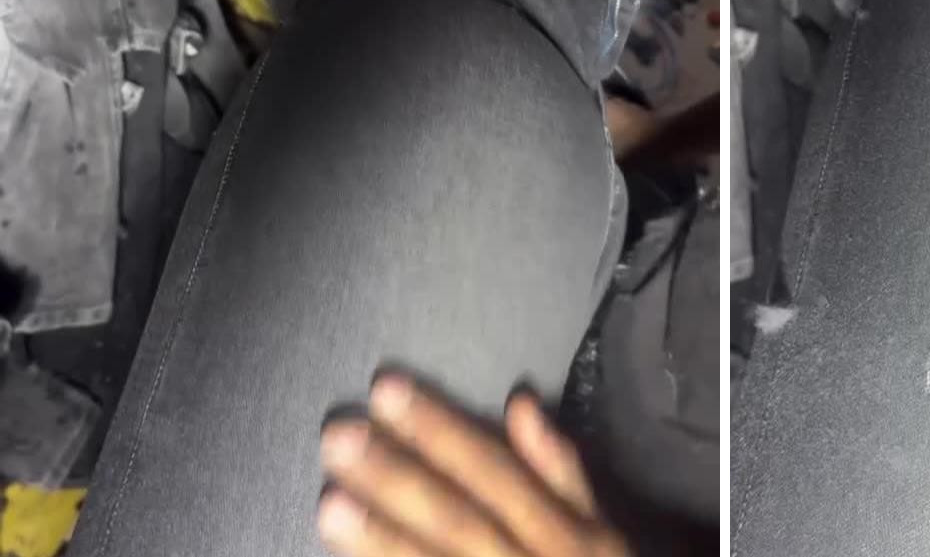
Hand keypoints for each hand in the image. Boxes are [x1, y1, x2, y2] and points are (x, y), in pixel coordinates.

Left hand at [318, 375, 630, 556]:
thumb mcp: (596, 526)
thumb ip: (559, 467)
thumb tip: (520, 401)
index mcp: (564, 534)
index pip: (494, 472)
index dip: (441, 431)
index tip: (386, 391)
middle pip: (457, 519)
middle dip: (398, 479)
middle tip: (339, 437)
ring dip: (380, 540)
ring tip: (330, 502)